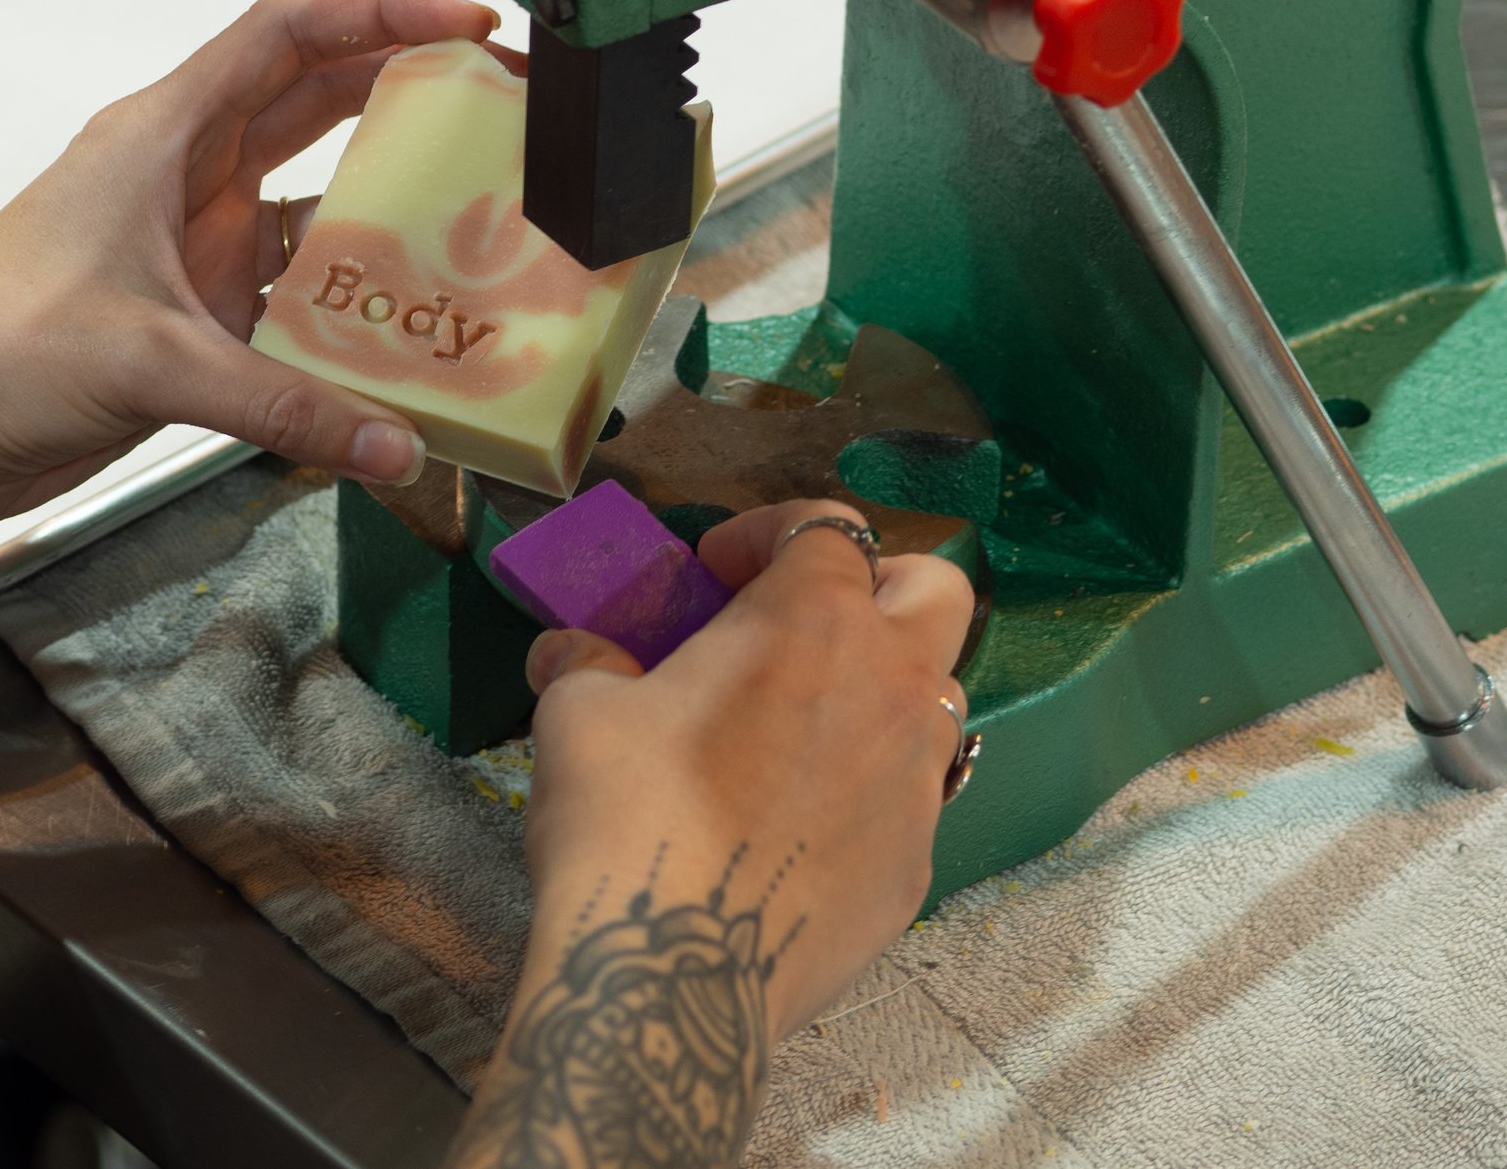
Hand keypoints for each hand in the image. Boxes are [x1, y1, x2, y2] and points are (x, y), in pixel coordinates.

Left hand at [0, 0, 504, 529]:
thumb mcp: (147, 363)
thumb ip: (284, 405)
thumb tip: (397, 446)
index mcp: (162, 136)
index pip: (286, 33)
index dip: (378, 10)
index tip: (465, 22)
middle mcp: (183, 179)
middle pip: (315, 103)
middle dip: (407, 91)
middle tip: (500, 105)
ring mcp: (188, 250)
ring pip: (310, 203)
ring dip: (384, 207)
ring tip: (478, 217)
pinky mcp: (188, 323)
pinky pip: (291, 300)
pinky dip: (347, 312)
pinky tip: (405, 337)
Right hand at [448, 499, 974, 1168]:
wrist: (672, 977)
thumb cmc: (626, 814)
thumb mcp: (578, 711)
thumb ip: (590, 660)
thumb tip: (574, 650)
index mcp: (815, 621)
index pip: (826, 528)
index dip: (767, 533)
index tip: (713, 571)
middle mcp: (891, 687)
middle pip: (932, 591)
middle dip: (876, 585)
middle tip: (800, 621)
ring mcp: (918, 783)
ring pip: (932, 701)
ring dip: (875, 692)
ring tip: (793, 731)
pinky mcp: (917, 867)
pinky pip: (906, 801)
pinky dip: (861, 789)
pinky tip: (792, 827)